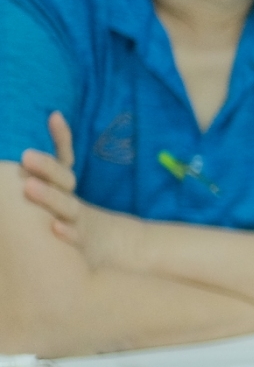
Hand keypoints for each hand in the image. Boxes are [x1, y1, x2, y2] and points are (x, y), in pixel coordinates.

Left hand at [17, 112, 148, 271]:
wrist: (115, 250)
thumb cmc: (74, 221)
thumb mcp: (63, 194)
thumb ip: (59, 158)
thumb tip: (54, 116)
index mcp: (66, 189)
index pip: (63, 161)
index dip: (61, 139)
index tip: (54, 118)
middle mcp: (71, 203)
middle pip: (62, 181)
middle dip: (46, 168)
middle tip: (26, 156)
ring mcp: (78, 224)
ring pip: (67, 207)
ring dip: (50, 197)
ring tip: (29, 187)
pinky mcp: (82, 246)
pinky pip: (75, 238)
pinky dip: (68, 234)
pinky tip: (56, 228)